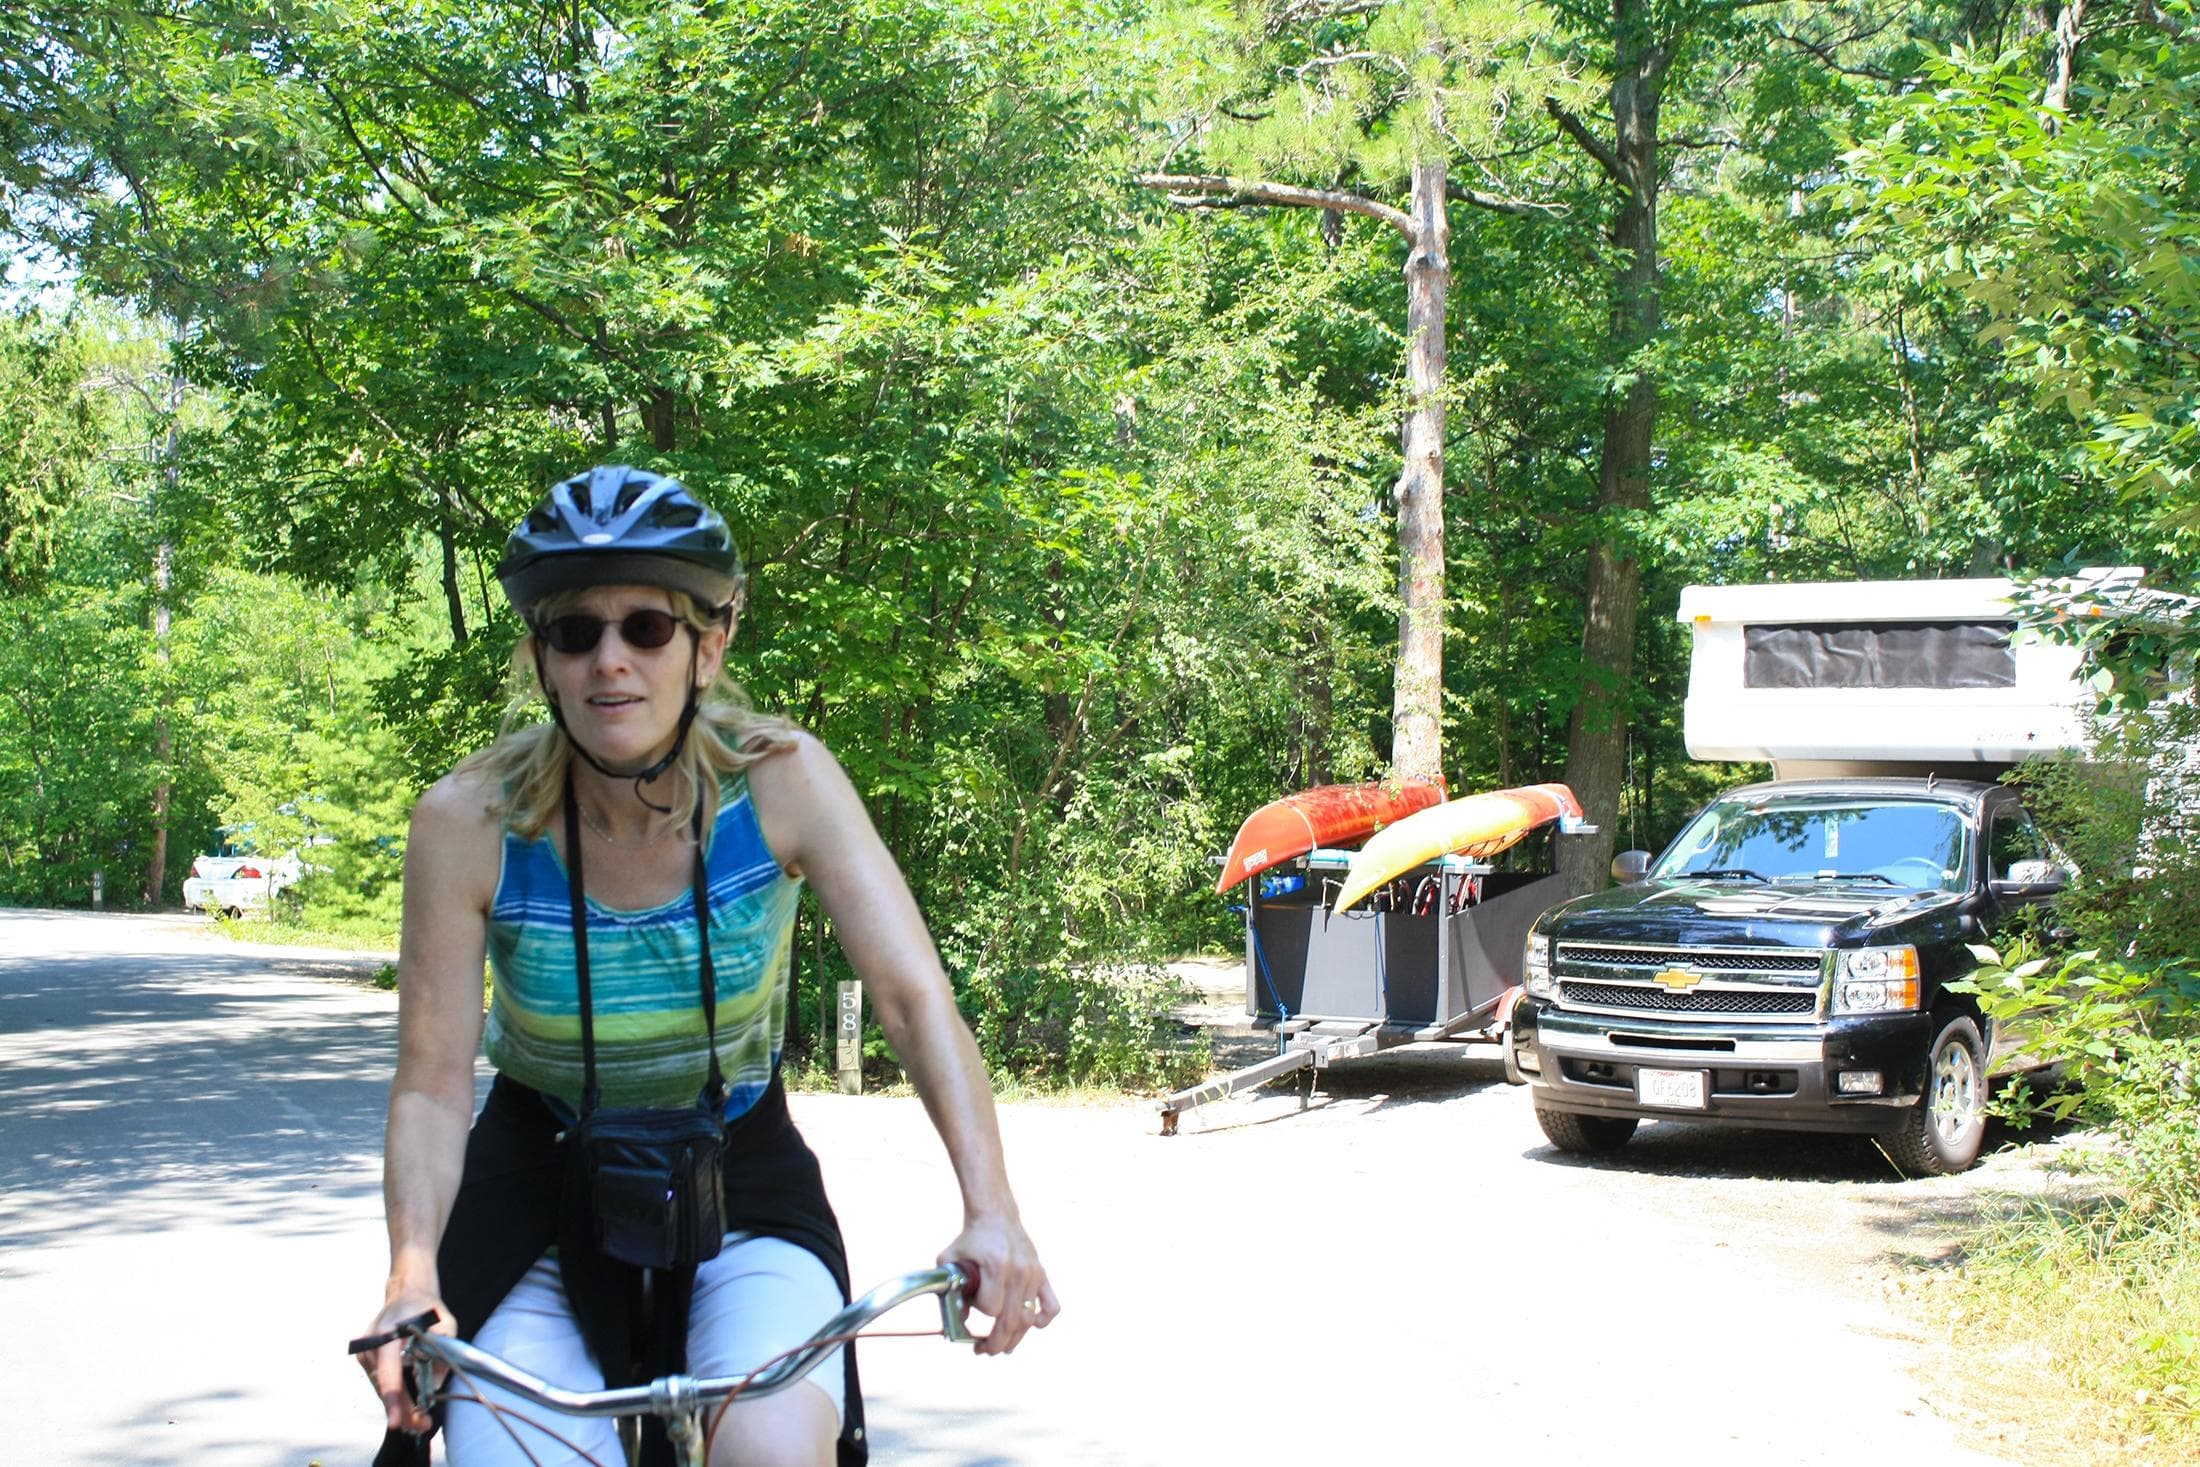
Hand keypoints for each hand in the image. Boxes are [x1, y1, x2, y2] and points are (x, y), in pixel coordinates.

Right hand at [355, 1291, 453, 1432]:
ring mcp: (365, 1352)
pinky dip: (394, 1394)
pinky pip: (382, 1381)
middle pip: (385, 1386)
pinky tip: (407, 1406)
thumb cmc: (426, 1308)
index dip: (393, 1399)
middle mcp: (370, 1345)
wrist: (406, 1293)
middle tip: (421, 1426)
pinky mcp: (366, 1358)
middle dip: (402, 1410)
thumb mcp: (445, 1324)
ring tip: (419, 1420)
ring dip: (399, 1405)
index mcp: (388, 1333)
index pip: (389, 1372)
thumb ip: (442, 1351)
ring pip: (383, 1387)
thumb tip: (434, 1386)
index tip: (397, 1421)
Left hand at [942, 1212, 1057, 1356]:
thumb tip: (959, 1322)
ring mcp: (1033, 1274)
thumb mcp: (949, 1260)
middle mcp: (1019, 1271)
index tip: (968, 1311)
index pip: (990, 1309)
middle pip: (1011, 1321)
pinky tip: (1029, 1326)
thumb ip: (949, 1291)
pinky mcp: (1042, 1275)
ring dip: (1014, 1338)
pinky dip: (1042, 1321)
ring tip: (1001, 1347)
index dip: (978, 1314)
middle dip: (996, 1343)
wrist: (996, 1216)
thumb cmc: (970, 1240)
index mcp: (996, 1265)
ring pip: (1028, 1320)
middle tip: (983, 1351)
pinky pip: (1052, 1307)